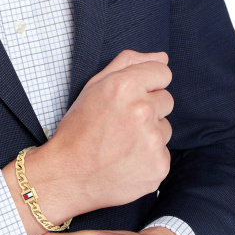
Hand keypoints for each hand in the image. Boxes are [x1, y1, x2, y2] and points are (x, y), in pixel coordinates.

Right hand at [2, 50, 173, 234]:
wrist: (67, 177)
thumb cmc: (77, 132)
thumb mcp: (93, 89)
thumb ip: (128, 64)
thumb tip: (162, 58)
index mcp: (126, 86)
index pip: (163, 73)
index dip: (147, 86)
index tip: (132, 101)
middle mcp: (143, 111)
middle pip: (167, 101)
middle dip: (149, 110)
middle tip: (122, 126)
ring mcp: (153, 142)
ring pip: (165, 130)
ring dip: (149, 136)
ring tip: (122, 147)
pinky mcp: (158, 167)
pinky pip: (162, 155)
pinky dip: (148, 160)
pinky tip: (127, 164)